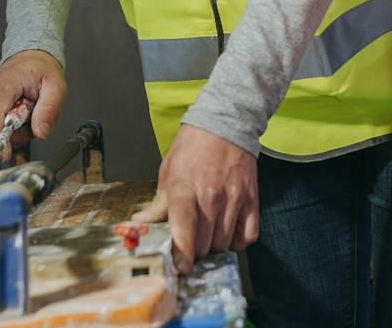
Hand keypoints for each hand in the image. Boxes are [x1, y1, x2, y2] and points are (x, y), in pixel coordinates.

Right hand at [0, 48, 66, 147]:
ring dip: (11, 128)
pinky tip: (15, 110)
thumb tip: (40, 133)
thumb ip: (50, 110)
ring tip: (25, 111)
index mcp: (4, 83)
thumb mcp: (56, 87)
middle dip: (14, 133)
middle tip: (32, 118)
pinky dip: (4, 123)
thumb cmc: (42, 70)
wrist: (30, 57)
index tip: (6, 155)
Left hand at [130, 124, 258, 273]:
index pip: (184, 230)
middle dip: (195, 252)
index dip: (182, 255)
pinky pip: (247, 236)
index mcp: (184, 190)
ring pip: (224, 244)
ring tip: (206, 236)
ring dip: (214, 247)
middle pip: (204, 245)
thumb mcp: (168, 174)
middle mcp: (211, 197)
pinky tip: (227, 233)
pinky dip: (237, 242)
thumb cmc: (192, 150)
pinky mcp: (252, 199)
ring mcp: (234, 199)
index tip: (180, 266)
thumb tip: (139, 227)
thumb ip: (158, 205)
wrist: (224, 125)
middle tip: (190, 245)